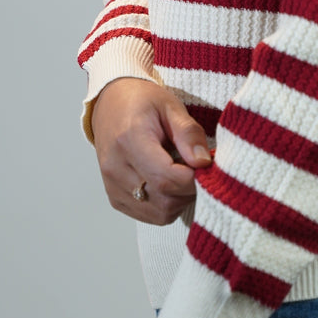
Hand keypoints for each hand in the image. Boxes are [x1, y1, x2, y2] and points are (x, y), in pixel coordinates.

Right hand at [91, 79, 212, 224]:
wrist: (111, 103)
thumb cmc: (142, 103)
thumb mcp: (171, 107)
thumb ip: (189, 134)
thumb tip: (203, 162)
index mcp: (129, 140)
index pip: (166, 177)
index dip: (194, 179)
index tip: (205, 166)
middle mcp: (115, 167)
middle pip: (164, 199)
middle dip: (188, 189)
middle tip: (194, 168)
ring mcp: (112, 185)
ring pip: (159, 213)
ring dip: (178, 199)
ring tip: (179, 173)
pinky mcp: (115, 198)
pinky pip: (148, 215)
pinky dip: (165, 205)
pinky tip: (166, 183)